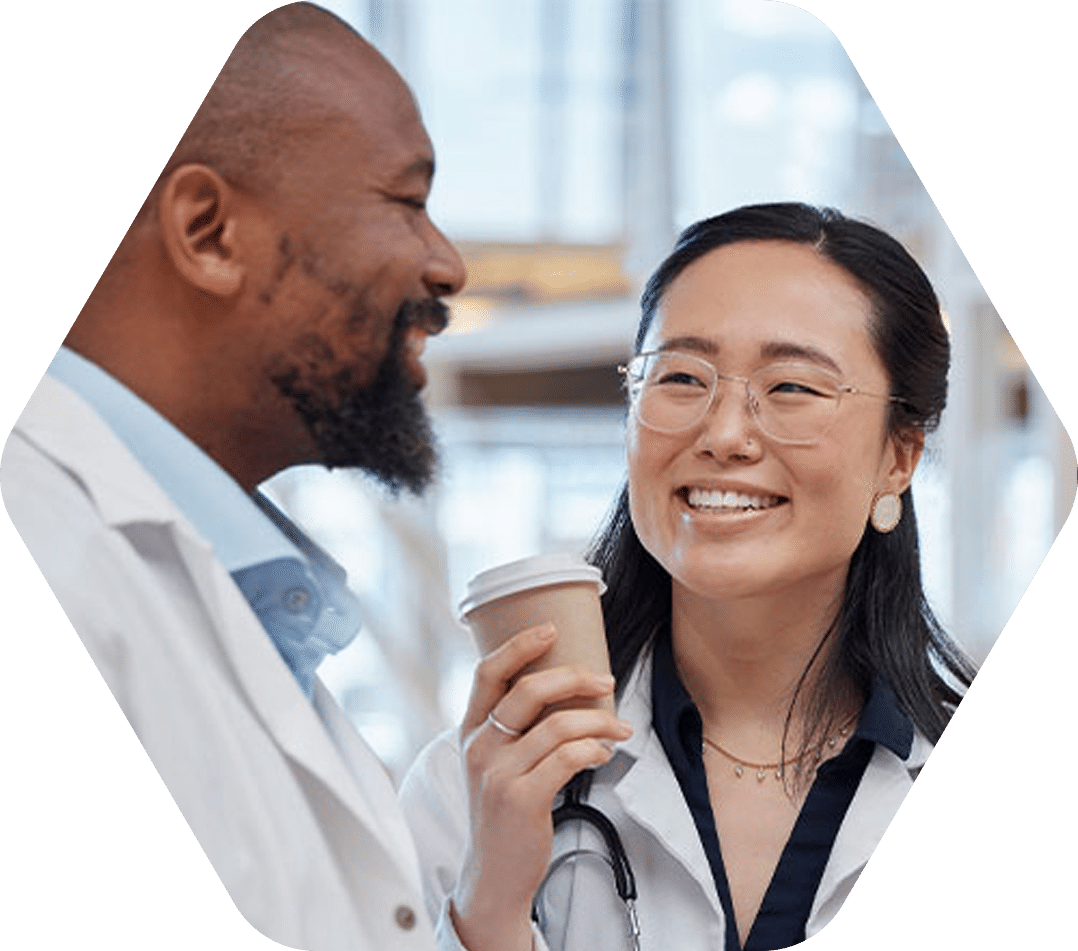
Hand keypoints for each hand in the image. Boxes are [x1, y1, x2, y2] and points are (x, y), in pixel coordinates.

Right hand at [451, 623, 632, 950]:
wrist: (494, 875)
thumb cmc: (503, 814)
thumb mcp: (494, 764)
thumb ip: (514, 728)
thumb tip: (565, 689)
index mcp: (471, 731)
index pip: (487, 673)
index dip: (519, 646)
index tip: (552, 630)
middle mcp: (479, 748)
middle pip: (529, 691)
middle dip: (575, 678)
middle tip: (606, 680)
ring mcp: (498, 774)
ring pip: (558, 726)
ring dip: (598, 721)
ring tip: (618, 729)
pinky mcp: (522, 800)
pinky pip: (568, 759)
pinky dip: (594, 750)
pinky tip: (604, 755)